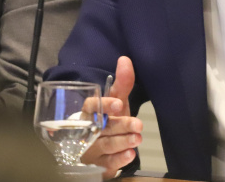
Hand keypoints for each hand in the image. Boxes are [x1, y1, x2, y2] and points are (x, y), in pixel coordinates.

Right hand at [81, 56, 142, 179]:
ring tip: (137, 139)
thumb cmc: (108, 120)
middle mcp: (87, 131)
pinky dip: (119, 159)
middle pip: (102, 127)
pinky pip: (108, 163)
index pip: (91, 107)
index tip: (118, 103)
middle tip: (138, 125)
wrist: (99, 147)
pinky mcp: (98, 164)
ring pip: (106, 145)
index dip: (103, 105)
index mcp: (89, 113)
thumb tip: (125, 59)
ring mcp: (91, 149)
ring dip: (122, 142)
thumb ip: (122, 84)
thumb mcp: (116, 102)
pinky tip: (130, 154)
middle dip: (120, 125)